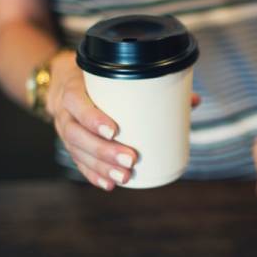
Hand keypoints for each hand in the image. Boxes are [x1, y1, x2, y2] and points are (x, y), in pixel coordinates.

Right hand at [46, 51, 200, 189]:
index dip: (91, 117)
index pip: (75, 101)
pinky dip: (93, 174)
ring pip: (76, 151)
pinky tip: (108, 183)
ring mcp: (63, 127)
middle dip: (103, 151)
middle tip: (130, 160)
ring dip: (100, 167)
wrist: (63, 79)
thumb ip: (152, 84)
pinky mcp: (69, 143)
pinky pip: (77, 161)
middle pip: (75, 133)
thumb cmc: (97, 77)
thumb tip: (193, 100)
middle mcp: (64, 110)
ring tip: (124, 176)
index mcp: (74, 86)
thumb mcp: (114, 73)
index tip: (115, 130)